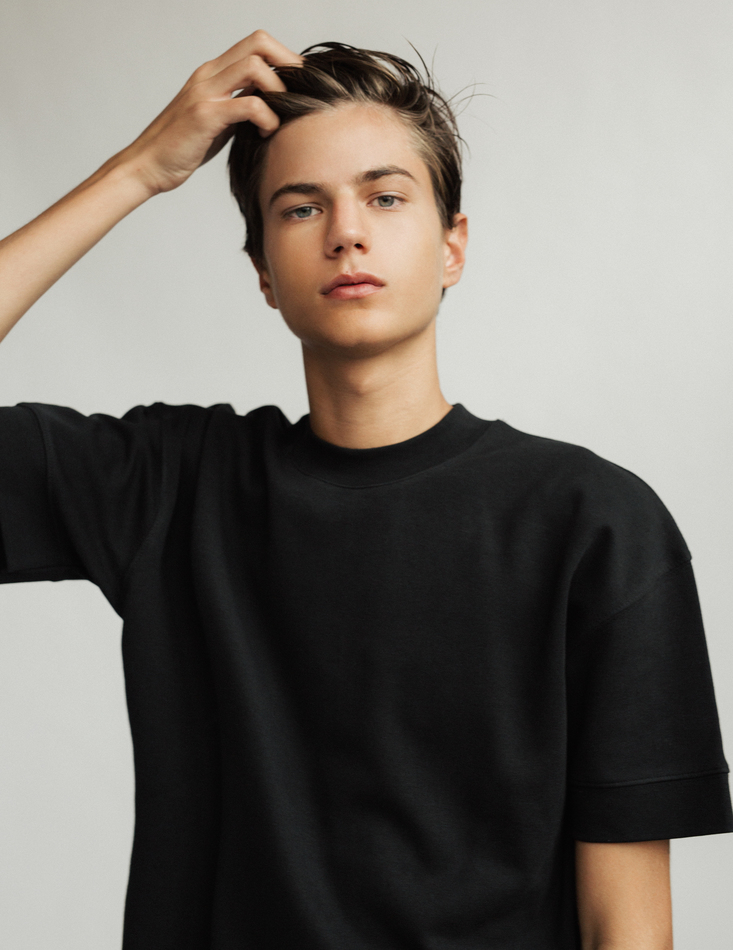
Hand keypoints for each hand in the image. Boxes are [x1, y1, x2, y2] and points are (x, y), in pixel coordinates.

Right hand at [117, 30, 301, 196]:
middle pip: (259, 42)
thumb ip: (239, 108)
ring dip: (278, 91)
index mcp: (213, 73)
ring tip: (281, 118)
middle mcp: (209, 75)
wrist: (146, 166)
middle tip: (299, 95)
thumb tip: (271, 108)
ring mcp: (205, 93)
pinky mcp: (204, 116)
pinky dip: (268, 118)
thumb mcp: (218, 122)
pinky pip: (249, 105)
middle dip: (288, 65)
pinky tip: (266, 133)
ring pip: (255, 67)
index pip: (256, 43)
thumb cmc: (182, 147)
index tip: (297, 86)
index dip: (283, 59)